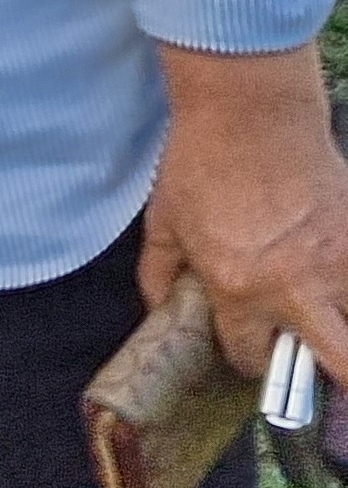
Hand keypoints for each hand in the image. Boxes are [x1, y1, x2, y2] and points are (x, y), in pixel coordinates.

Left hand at [142, 44, 347, 382]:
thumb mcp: (163, 220)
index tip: (254, 350)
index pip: (252, 355)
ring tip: (331, 319)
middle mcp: (298, 288)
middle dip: (332, 377)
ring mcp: (340, 263)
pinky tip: (334, 272)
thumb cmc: (200, 162)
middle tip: (317, 364)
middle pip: (342, 366)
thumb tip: (158, 309)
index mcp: (239, 289)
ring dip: (347, 326)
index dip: (249, 357)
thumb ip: (159, 273)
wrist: (250, 111)